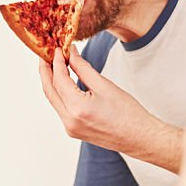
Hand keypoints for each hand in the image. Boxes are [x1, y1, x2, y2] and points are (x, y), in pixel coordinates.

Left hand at [39, 47, 169, 155]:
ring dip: (51, 82)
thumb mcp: (104, 85)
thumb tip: (71, 54)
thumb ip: (83, 69)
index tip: (59, 49)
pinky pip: (61, 109)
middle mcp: (69, 121)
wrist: (140, 137)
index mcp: (77, 108)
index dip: (57, 61)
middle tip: (45, 54)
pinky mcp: (74, 131)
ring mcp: (70, 128)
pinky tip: (63, 82)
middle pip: (49, 91)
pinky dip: (59, 94)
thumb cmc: (128, 113)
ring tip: (52, 65)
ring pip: (54, 100)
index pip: (59, 79)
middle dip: (45, 71)